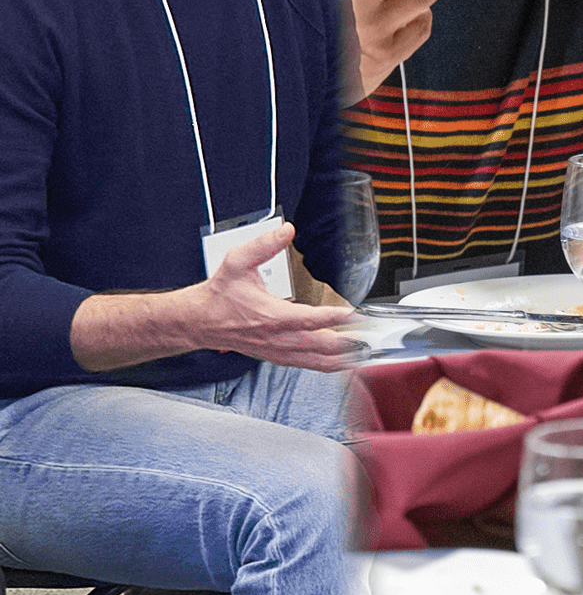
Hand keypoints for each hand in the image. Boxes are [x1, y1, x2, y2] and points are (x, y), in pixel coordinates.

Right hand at [184, 223, 361, 371]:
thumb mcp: (237, 262)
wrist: (199, 322)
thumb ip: (263, 245)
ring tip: (366, 352)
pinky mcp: (278, 357)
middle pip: (320, 345)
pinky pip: (308, 365)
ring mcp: (278, 351)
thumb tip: (287, 230)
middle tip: (371, 336)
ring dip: (343, 358)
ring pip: (316, 361)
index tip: (353, 314)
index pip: (309, 319)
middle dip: (348, 342)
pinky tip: (345, 362)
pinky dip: (329, 364)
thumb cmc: (219, 295)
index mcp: (271, 316)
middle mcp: (277, 338)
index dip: (333, 318)